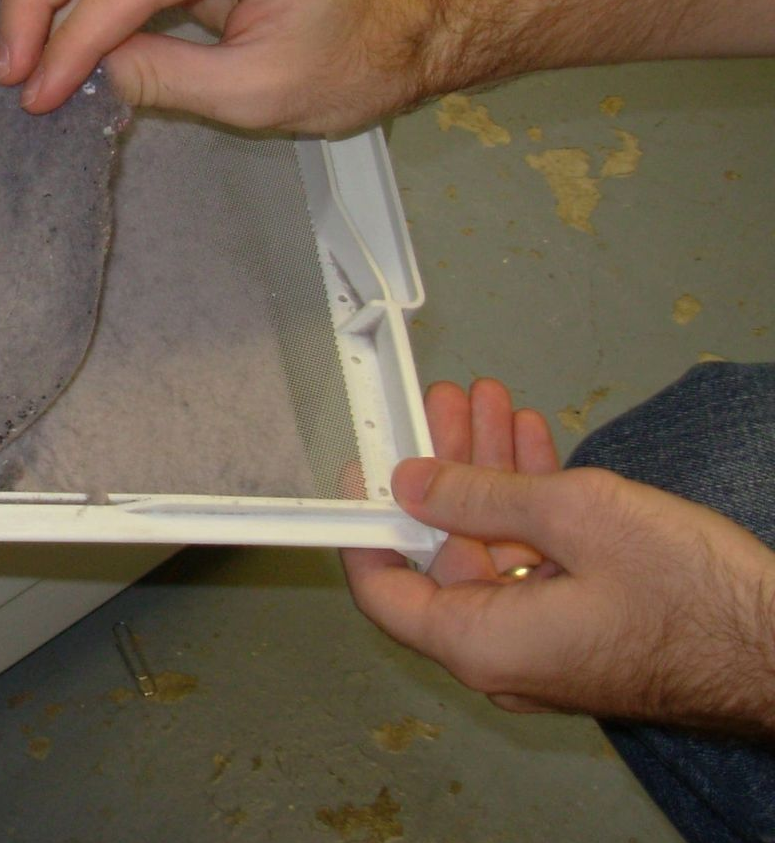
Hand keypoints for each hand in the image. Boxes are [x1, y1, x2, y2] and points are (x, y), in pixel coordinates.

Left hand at [343, 379, 774, 733]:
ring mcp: (546, 645)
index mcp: (481, 644)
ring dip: (494, 474)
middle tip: (446, 407)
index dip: (367, 524)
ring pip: (496, 550)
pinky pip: (539, 565)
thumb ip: (480, 496)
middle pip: (444, 555)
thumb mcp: (576, 516)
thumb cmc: (696, 599)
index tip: (365, 471)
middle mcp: (503, 656)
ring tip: (492, 404)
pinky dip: (535, 507)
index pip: (383, 590)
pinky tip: (537, 444)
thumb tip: (414, 483)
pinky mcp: (585, 628)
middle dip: (446, 469)